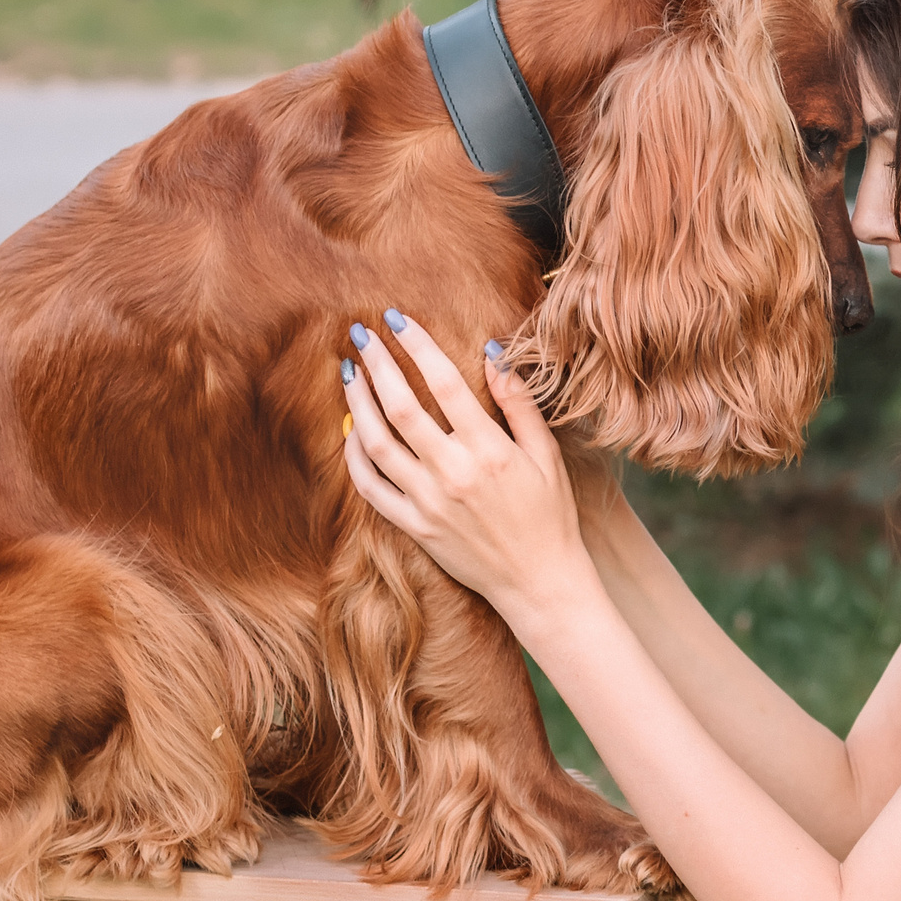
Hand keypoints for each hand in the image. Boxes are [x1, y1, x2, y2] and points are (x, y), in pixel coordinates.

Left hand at [339, 310, 596, 619]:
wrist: (539, 582)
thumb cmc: (550, 514)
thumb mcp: (546, 455)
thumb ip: (519, 402)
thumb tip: (492, 351)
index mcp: (489, 450)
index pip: (443, 382)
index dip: (417, 344)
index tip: (397, 319)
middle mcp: (454, 473)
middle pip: (400, 406)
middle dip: (377, 364)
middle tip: (361, 334)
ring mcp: (429, 503)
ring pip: (377, 444)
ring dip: (357, 403)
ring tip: (350, 373)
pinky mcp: (415, 527)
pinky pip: (371, 488)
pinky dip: (355, 457)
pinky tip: (351, 431)